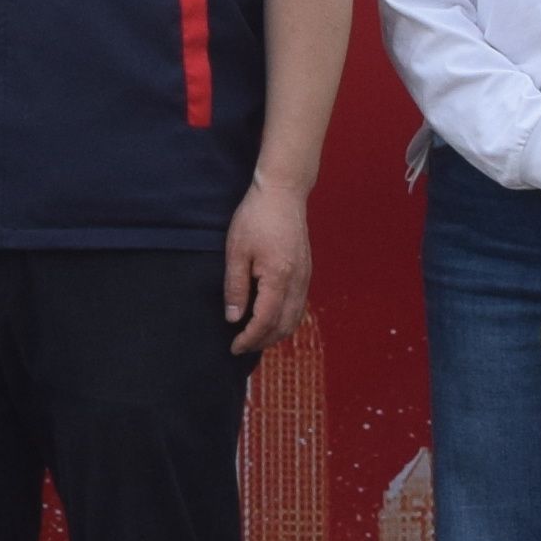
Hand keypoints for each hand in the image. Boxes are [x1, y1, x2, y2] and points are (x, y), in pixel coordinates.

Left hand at [223, 177, 315, 355]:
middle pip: (284, 326)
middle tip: (241, 346)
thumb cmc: (256, 218)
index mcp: (279, 278)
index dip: (249, 339)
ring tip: (254, 337)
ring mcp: (305, 277)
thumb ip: (235, 287)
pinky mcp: (306, 272)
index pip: (265, 321)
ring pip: (295, 318)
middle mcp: (298, 282)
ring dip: (276, 333)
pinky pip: (299, 306)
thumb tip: (234, 318)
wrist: (283, 193)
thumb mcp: (236, 251)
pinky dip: (285, 320)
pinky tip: (270, 319)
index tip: (233, 347)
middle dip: (263, 341)